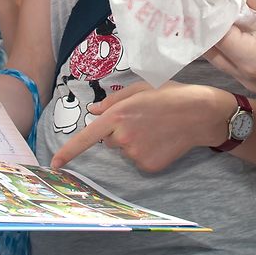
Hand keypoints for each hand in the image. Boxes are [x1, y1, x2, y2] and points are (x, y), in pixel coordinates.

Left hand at [50, 82, 226, 172]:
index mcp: (118, 116)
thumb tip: (93, 111)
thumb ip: (113, 100)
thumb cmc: (170, 95)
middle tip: (143, 119)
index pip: (87, 137)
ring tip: (156, 128)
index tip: (54, 163)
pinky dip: (147, 152)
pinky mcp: (148, 166)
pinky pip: (139, 160)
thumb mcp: (140, 88)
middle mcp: (123, 137)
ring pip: (125, 150)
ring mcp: (136, 154)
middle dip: (119, 131)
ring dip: (134, 141)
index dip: (68, 151)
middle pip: (109, 141)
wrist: (200, 114)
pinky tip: (162, 140)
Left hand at [206, 0, 255, 94]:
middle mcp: (247, 78)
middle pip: (212, 47)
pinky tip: (241, 20)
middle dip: (210, 19)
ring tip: (224, 3)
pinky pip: (238, 59)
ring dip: (222, 29)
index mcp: (251, 62)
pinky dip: (235, 39)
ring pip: (223, 54)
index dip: (208, 6)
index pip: (212, 31)